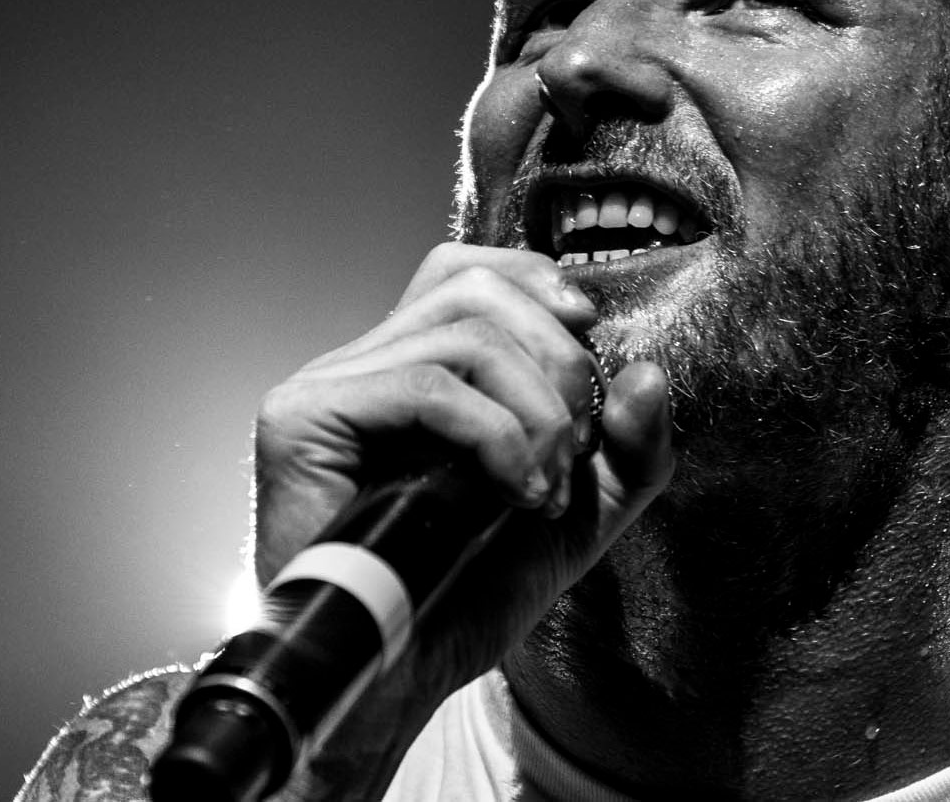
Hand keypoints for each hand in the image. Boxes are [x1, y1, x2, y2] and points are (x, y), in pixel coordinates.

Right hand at [250, 244, 674, 798]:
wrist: (400, 681)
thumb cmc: (469, 597)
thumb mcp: (579, 515)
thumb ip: (627, 447)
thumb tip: (647, 371)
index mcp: (413, 368)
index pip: (465, 270)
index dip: (536, 281)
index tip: (593, 335)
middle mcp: (363, 365)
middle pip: (474, 287)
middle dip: (557, 359)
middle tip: (575, 446)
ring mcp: (327, 386)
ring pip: (462, 334)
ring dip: (537, 410)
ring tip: (544, 487)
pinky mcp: (302, 418)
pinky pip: (423, 385)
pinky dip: (495, 434)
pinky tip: (514, 492)